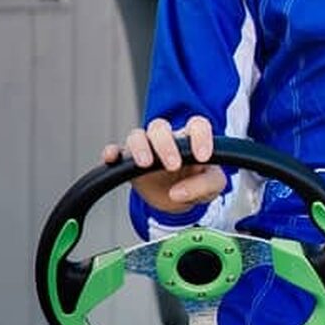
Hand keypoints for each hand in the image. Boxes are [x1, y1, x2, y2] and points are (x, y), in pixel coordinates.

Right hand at [102, 116, 223, 213]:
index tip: (202, 157)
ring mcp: (146, 149)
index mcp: (190, 140)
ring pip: (137, 135)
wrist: (176, 199)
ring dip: (140, 147)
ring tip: (145, 164)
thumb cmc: (196, 184)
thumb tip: (179, 192)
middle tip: (173, 166)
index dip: (200, 137)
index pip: (196, 125)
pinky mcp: (128, 162)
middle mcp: (166, 140)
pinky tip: (112, 158)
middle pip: (160, 127)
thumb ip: (205, 186)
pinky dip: (112, 152)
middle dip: (165, 144)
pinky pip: (117, 151)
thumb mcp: (212, 187)